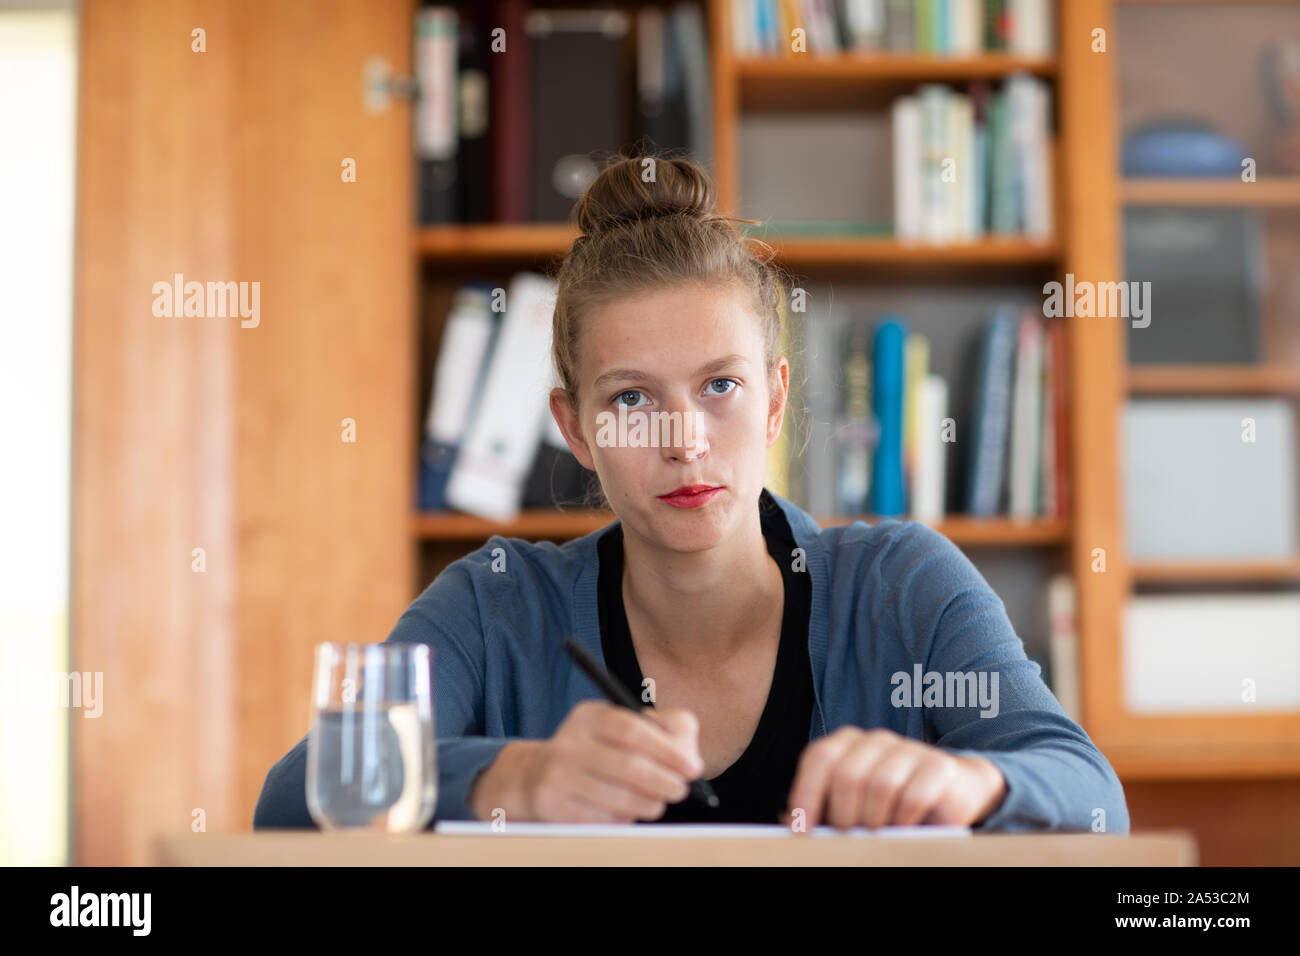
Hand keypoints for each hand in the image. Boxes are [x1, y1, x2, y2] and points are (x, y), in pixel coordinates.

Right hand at [471, 700, 704, 822]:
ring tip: (656, 801)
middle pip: (629, 767)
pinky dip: (625, 819)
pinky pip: (603, 820)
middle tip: (681, 789)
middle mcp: (568, 742)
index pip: (632, 730)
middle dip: (665, 782)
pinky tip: (626, 811)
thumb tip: (689, 756)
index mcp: (589, 716)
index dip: (668, 751)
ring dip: (650, 804)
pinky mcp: (552, 806)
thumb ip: (669, 728)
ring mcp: (556, 776)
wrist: (539, 776)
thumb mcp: (629, 726)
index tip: (693, 768)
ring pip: (619, 799)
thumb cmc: (602, 750)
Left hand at [780, 727, 1006, 830]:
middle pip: (848, 774)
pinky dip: (903, 822)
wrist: (954, 790)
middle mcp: (877, 739)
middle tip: (849, 839)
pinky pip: (913, 798)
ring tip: (878, 837)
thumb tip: (786, 821)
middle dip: (844, 815)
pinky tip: (904, 831)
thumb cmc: (892, 803)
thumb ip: (822, 810)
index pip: (820, 758)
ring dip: (875, 821)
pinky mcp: (939, 768)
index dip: (806, 794)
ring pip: (880, 785)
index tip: (802, 831)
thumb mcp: (854, 804)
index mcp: (848, 743)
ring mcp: (910, 749)